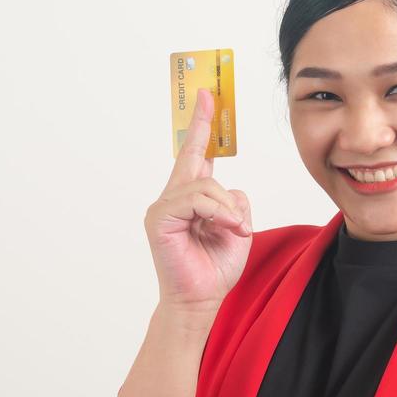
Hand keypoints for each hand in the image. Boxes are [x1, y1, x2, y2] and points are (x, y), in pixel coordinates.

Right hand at [145, 86, 253, 312]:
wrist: (201, 300)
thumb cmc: (215, 269)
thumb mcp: (237, 228)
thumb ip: (235, 203)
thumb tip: (230, 190)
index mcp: (192, 199)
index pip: (196, 156)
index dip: (201, 126)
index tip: (207, 97)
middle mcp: (174, 197)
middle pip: (192, 155)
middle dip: (200, 124)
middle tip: (209, 96)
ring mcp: (164, 207)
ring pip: (205, 184)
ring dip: (227, 208)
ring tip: (235, 230)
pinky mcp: (160, 218)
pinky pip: (196, 200)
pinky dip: (217, 213)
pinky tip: (226, 229)